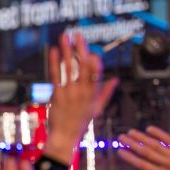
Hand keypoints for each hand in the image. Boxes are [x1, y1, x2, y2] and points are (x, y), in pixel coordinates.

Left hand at [44, 33, 117, 164]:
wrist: (65, 135)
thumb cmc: (81, 122)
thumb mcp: (97, 108)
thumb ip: (106, 92)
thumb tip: (115, 79)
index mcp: (93, 94)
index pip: (96, 75)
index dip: (94, 63)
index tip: (93, 52)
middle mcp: (81, 92)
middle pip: (82, 66)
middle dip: (80, 49)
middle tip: (78, 34)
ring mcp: (68, 93)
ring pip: (68, 68)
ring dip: (67, 50)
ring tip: (64, 36)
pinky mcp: (56, 94)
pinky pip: (55, 75)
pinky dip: (54, 62)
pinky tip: (53, 50)